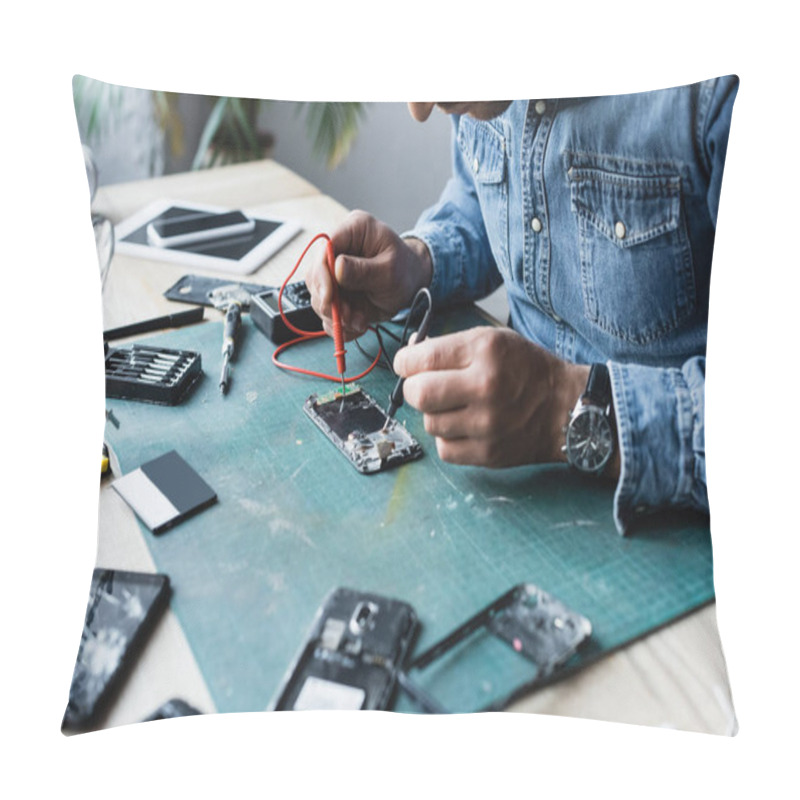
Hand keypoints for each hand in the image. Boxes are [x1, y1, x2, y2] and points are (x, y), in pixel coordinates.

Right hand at [306, 210, 431, 340]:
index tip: (329, 297)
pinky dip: (341, 325)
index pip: (325, 247)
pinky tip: (358, 325)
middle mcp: (339, 248)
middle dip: (329, 301)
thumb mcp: (390, 270)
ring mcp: (334, 272)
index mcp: (354, 230)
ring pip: (318, 297)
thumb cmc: (405, 270)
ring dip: (336, 316)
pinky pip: (327, 312)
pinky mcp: (335, 292)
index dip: (322, 274)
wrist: (412, 284)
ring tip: (359, 321)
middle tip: (347, 316)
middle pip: (315, 275)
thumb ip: (363, 270)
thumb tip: (336, 268)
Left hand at [394, 327, 590, 467]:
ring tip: (455, 406)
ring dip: (434, 414)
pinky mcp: (488, 453)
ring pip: (429, 423)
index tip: (406, 364)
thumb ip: (450, 347)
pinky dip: (448, 437)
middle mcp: (486, 387)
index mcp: (486, 352)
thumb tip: (409, 357)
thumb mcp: (494, 341)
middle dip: (414, 389)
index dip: (405, 361)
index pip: (422, 358)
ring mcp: (487, 424)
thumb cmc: (527, 371)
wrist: (566, 407)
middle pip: (419, 394)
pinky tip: (464, 426)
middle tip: (424, 386)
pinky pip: (444, 448)